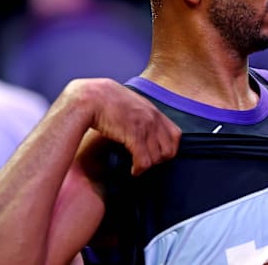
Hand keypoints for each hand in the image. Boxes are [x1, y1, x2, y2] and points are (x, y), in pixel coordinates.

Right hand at [67, 78, 181, 175]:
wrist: (91, 96)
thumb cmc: (107, 101)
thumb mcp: (132, 105)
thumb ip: (142, 116)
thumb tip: (144, 132)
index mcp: (154, 111)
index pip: (176, 135)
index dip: (168, 148)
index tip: (156, 154)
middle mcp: (153, 118)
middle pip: (168, 150)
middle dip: (158, 160)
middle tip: (145, 162)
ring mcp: (145, 126)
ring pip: (157, 157)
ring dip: (148, 166)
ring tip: (138, 166)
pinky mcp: (133, 135)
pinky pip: (144, 161)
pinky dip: (139, 170)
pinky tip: (133, 171)